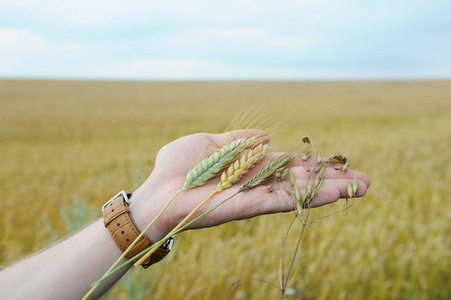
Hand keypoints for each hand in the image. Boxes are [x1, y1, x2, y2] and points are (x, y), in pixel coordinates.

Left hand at [130, 129, 370, 241]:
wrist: (158, 191)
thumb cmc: (178, 166)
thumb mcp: (210, 141)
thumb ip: (239, 139)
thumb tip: (267, 135)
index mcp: (249, 167)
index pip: (289, 166)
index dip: (313, 165)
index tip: (337, 163)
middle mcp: (257, 184)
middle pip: (301, 181)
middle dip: (331, 180)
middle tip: (365, 180)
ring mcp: (254, 197)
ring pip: (299, 193)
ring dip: (329, 190)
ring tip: (361, 187)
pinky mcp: (247, 207)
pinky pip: (282, 201)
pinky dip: (308, 197)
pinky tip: (333, 193)